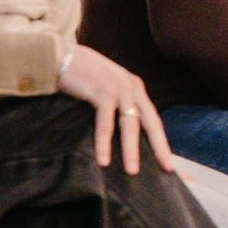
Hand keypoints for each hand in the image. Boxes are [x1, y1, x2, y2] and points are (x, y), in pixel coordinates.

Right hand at [58, 45, 172, 174]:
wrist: (60, 56)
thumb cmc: (82, 76)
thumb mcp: (106, 89)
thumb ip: (117, 105)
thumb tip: (123, 133)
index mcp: (135, 88)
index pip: (152, 119)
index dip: (161, 140)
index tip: (168, 161)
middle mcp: (132, 88)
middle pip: (150, 122)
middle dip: (159, 147)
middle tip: (167, 168)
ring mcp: (118, 89)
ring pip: (130, 124)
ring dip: (131, 150)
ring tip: (132, 171)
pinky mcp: (101, 91)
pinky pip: (105, 122)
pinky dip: (104, 142)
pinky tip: (104, 159)